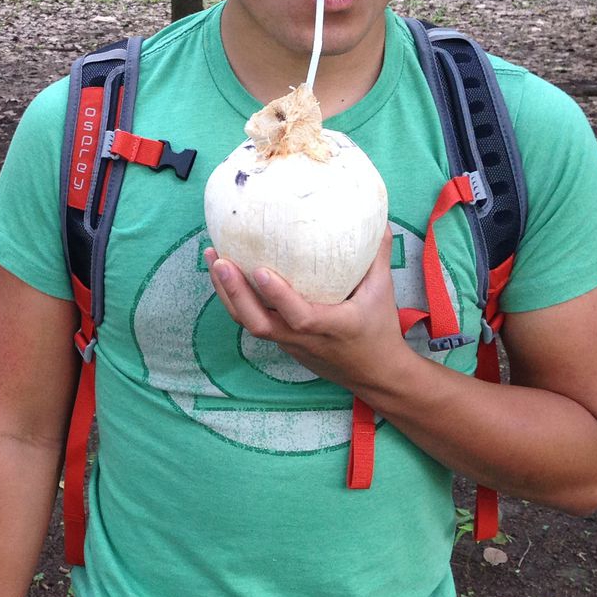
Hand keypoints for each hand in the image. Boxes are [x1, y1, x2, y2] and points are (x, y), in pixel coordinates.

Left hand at [205, 229, 405, 393]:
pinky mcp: (281, 341)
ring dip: (227, 293)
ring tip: (213, 258)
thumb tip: (378, 220)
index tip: (260, 271)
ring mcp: (289, 342)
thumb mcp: (382, 293)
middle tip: (219, 260)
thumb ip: (377, 257)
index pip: (300, 317)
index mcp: (331, 327)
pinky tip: (224, 273)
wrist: (373, 375)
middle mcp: (304, 338)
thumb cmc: (378, 332)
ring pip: (249, 323)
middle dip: (235, 293)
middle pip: (259, 324)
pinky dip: (235, 299)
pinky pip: (252, 321)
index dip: (278, 296)